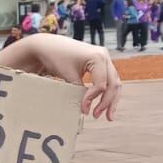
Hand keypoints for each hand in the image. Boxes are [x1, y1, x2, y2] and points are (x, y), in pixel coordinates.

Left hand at [0, 35, 121, 120]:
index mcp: (97, 57)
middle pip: (113, 84)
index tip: (83, 109)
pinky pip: (108, 79)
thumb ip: (79, 91)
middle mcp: (104, 56)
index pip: (101, 84)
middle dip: (107, 102)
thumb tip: (86, 109)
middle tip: (98, 116)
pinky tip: (103, 104)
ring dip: (110, 99)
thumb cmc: (56, 57)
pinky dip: (106, 91)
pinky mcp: (100, 62)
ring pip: (114, 82)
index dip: (92, 99)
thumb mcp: (69, 76)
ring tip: (107, 115)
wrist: (48, 45)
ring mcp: (103, 58)